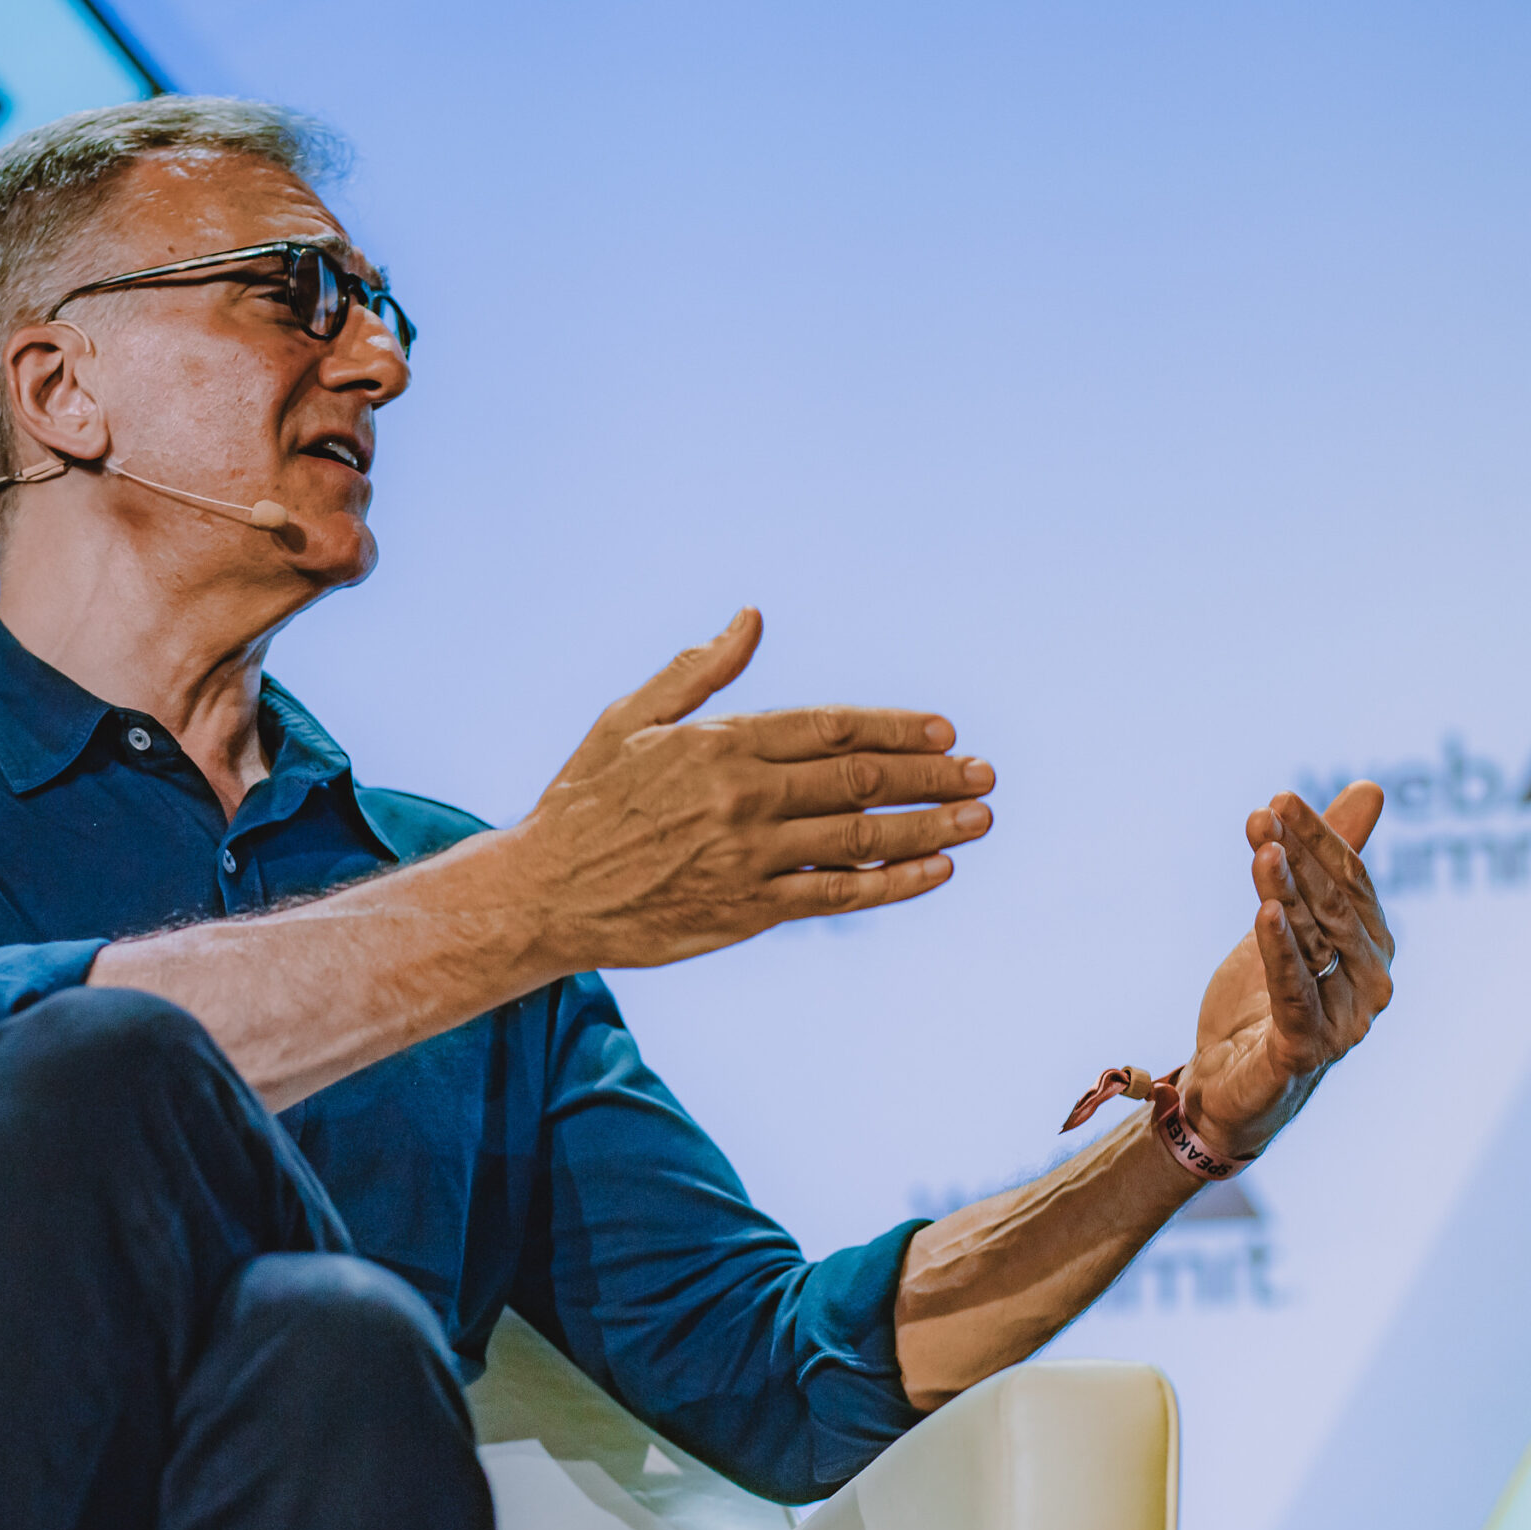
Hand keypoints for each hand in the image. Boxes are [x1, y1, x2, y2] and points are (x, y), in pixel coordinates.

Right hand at [506, 609, 995, 972]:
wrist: (545, 891)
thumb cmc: (584, 798)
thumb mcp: (629, 718)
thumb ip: (698, 671)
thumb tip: (750, 620)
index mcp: (719, 743)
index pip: (830, 730)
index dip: (895, 729)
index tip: (944, 730)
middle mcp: (742, 797)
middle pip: (859, 781)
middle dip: (932, 774)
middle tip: (985, 772)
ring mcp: (748, 856)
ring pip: (859, 838)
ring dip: (930, 826)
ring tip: (981, 817)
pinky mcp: (748, 909)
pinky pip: (835, 895)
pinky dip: (891, 882)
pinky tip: (935, 869)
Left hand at [1180, 783, 1395, 1159]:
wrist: (1229, 1085)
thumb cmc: (1266, 1001)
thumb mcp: (1289, 921)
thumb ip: (1326, 861)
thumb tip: (1371, 788)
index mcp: (1370, 947)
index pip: (1350, 880)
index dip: (1318, 839)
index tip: (1279, 800)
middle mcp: (1370, 981)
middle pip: (1335, 906)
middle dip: (1300, 856)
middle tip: (1265, 814)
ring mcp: (1344, 1018)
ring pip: (1315, 943)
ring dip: (1288, 893)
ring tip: (1263, 851)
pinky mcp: (1306, 1048)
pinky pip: (1295, 992)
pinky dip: (1281, 952)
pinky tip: (1265, 913)